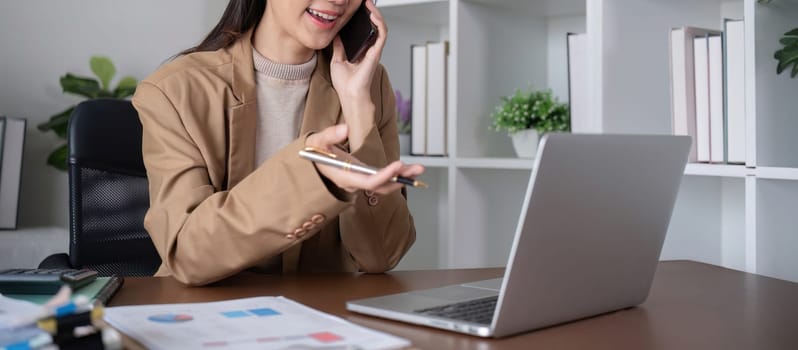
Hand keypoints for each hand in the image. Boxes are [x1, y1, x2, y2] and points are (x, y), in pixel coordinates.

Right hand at [305, 125, 424, 193]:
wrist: (309, 165)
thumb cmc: (313, 153)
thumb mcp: (316, 142)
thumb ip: (330, 135)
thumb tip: (346, 129)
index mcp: (345, 177)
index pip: (369, 182)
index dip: (385, 176)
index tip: (398, 165)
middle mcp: (354, 184)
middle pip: (381, 187)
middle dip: (400, 178)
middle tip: (418, 169)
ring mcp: (359, 183)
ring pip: (384, 186)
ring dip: (402, 178)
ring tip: (419, 169)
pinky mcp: (363, 178)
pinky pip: (382, 181)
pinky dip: (396, 176)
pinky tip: (408, 169)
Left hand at [330, 0, 386, 99]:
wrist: (349, 95)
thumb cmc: (346, 83)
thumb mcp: (337, 60)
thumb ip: (339, 47)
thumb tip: (335, 35)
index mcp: (362, 51)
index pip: (365, 30)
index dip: (364, 18)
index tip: (357, 7)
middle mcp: (370, 49)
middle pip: (374, 26)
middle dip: (371, 12)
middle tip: (365, 1)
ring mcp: (374, 50)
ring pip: (380, 27)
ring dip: (376, 14)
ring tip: (369, 4)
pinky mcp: (376, 52)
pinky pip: (381, 34)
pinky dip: (379, 23)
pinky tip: (373, 15)